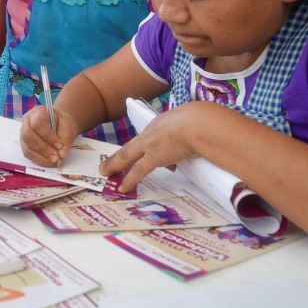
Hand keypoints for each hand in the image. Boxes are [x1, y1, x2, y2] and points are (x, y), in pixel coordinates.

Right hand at [20, 105, 80, 166]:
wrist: (59, 125)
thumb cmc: (62, 123)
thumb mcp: (68, 126)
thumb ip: (66, 138)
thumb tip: (61, 154)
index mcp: (37, 112)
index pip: (38, 123)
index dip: (48, 136)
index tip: (59, 145)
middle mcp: (27, 122)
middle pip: (28, 136)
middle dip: (43, 149)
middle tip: (56, 157)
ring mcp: (23, 134)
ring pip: (27, 147)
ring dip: (42, 157)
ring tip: (55, 161)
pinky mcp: (25, 145)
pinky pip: (29, 155)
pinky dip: (40, 161)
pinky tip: (50, 162)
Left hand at [99, 101, 214, 191]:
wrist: (198, 122)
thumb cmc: (201, 119)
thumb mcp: (193, 121)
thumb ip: (192, 130)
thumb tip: (201, 137)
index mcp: (161, 122)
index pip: (148, 137)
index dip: (142, 146)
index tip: (137, 152)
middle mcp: (152, 132)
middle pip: (130, 146)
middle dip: (117, 156)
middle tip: (106, 164)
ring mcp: (150, 144)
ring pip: (127, 156)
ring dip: (115, 165)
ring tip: (106, 172)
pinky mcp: (154, 156)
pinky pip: (138, 170)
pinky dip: (130, 180)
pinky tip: (123, 187)